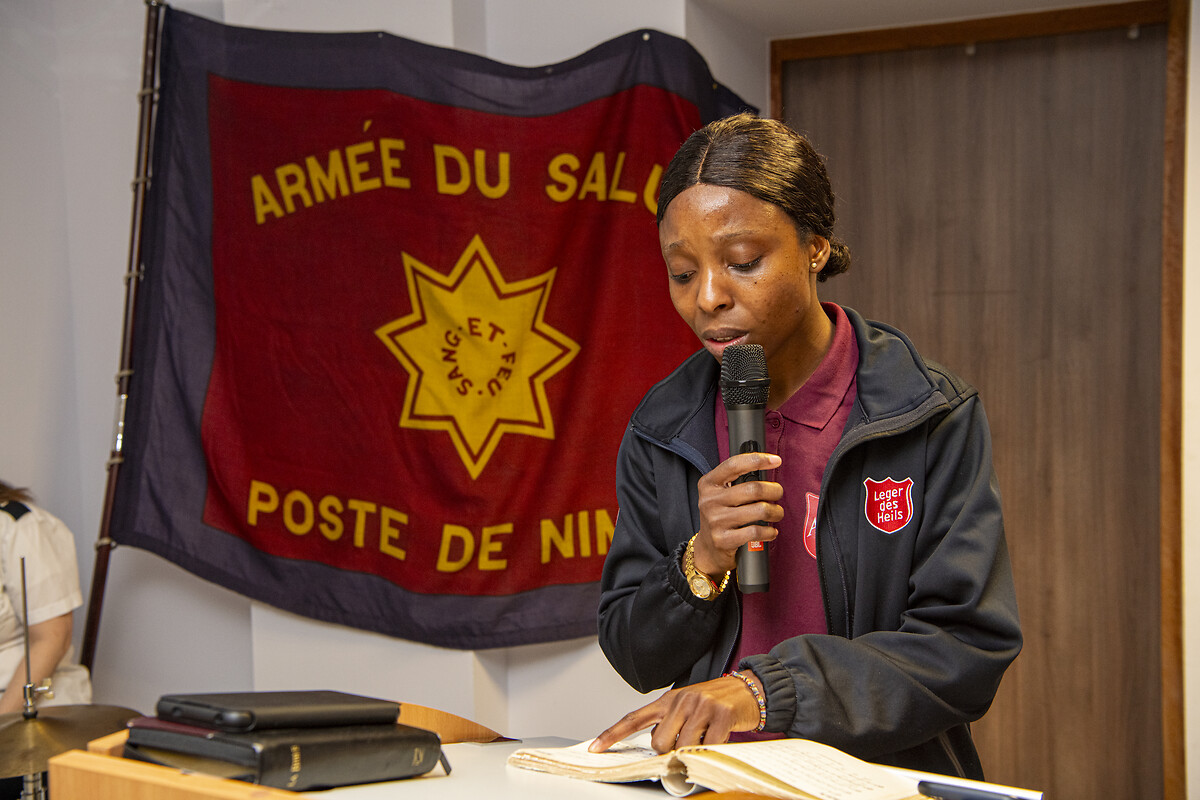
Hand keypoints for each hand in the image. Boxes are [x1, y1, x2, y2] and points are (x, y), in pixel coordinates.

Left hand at [588, 672, 763, 753]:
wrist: (749, 689)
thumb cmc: (715, 702)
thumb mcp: (687, 706)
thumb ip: (669, 723)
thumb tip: (657, 748)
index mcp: (668, 700)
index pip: (634, 718)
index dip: (613, 734)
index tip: (595, 748)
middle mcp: (682, 700)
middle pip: (658, 742)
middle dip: (669, 751)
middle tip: (685, 744)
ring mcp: (702, 707)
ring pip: (681, 746)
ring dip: (691, 752)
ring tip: (705, 739)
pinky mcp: (722, 715)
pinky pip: (708, 747)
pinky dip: (711, 751)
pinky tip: (718, 739)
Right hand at [693, 452, 782, 576]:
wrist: (708, 548)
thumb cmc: (721, 516)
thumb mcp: (720, 495)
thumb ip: (737, 481)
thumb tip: (767, 466)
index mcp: (708, 484)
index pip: (734, 465)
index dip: (757, 460)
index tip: (776, 460)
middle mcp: (709, 501)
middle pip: (753, 488)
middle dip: (773, 490)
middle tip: (778, 493)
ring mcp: (715, 521)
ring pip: (759, 510)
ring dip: (775, 512)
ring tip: (776, 513)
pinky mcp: (723, 540)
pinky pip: (756, 531)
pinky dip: (769, 531)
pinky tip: (771, 531)